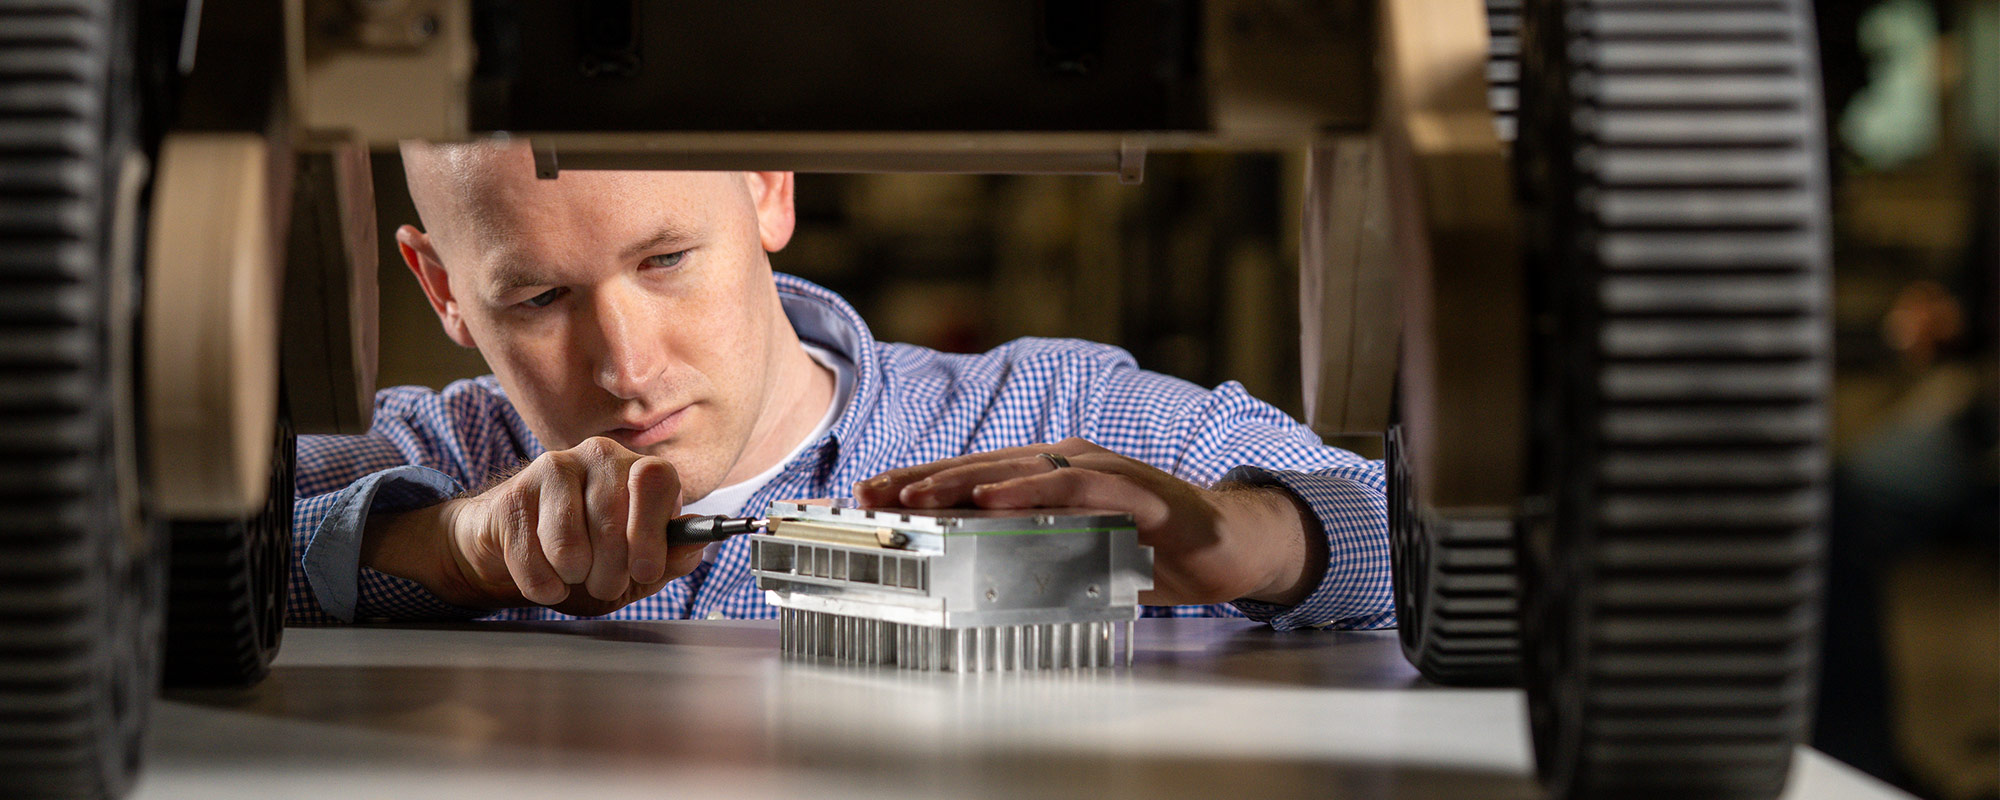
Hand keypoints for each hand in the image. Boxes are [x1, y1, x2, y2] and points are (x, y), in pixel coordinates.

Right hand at [363, 437, 706, 615]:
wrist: (522, 556)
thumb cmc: (590, 558)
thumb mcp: (639, 568)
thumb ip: (673, 556)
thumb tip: (703, 537)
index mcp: (639, 469)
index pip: (657, 479)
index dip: (651, 532)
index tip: (645, 571)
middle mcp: (600, 456)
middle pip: (612, 521)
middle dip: (610, 573)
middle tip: (604, 583)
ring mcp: (553, 467)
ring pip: (569, 545)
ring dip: (573, 578)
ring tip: (574, 575)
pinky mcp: (513, 495)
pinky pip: (531, 558)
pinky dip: (541, 585)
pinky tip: (544, 575)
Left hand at [851, 438, 1325, 606]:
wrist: (1235, 545)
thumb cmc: (1157, 549)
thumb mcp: (1084, 555)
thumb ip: (1040, 556)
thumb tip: (984, 579)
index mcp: (1053, 476)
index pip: (976, 476)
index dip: (922, 481)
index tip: (870, 493)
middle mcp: (1070, 463)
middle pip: (983, 467)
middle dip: (923, 479)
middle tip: (871, 493)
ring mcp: (1101, 471)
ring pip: (1018, 471)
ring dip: (961, 483)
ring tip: (914, 496)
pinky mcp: (1133, 491)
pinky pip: (1073, 488)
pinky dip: (1029, 492)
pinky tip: (991, 501)